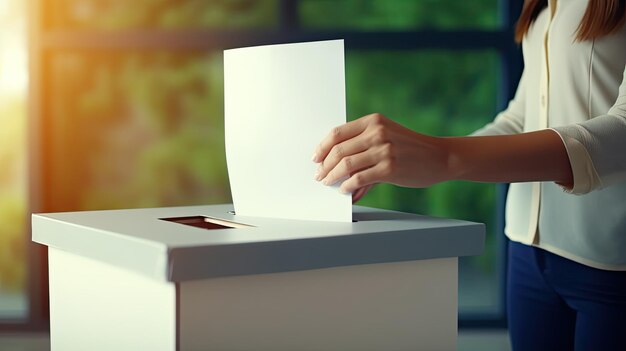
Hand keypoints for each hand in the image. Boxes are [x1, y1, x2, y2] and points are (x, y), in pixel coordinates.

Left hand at [312, 113, 451, 193]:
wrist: (440, 157)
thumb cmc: (412, 149)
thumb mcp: (387, 138)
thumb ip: (363, 149)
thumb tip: (340, 170)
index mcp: (373, 121)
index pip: (337, 133)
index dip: (322, 147)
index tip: (316, 158)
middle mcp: (377, 133)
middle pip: (339, 150)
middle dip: (325, 165)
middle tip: (320, 175)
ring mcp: (384, 150)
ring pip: (346, 165)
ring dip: (333, 177)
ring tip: (329, 183)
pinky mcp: (389, 168)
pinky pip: (359, 179)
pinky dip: (348, 186)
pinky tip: (346, 190)